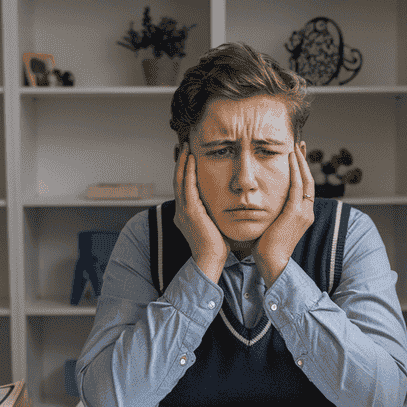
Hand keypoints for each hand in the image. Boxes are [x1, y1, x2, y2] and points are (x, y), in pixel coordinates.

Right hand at [173, 143, 229, 282]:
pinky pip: (187, 186)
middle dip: (180, 162)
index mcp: (185, 215)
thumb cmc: (217, 247)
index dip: (184, 171)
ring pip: (179, 180)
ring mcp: (183, 211)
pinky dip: (187, 172)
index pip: (183, 187)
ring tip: (186, 147)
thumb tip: (228, 205)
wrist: (210, 260)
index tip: (188, 157)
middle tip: (183, 145)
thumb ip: (216, 213)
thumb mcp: (215, 225)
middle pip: (177, 180)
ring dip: (183, 162)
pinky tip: (191, 160)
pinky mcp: (189, 212)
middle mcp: (181, 211)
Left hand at [253, 146, 314, 288]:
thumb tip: (258, 201)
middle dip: (304, 161)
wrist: (271, 261)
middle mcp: (307, 212)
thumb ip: (271, 211)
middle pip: (309, 179)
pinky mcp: (295, 213)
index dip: (301, 169)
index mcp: (302, 214)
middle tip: (300, 144)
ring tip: (295, 146)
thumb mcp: (271, 224)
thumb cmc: (266, 246)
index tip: (296, 155)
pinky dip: (296, 171)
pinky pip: (298, 186)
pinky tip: (291, 159)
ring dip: (300, 162)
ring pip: (305, 180)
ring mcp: (303, 212)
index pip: (305, 187)